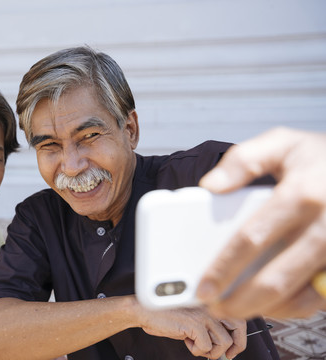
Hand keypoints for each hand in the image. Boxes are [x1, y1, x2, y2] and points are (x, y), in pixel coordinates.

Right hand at [135, 300, 246, 358]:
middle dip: (234, 345)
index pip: (238, 319)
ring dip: (211, 351)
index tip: (230, 351)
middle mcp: (210, 306)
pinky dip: (196, 350)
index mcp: (210, 303)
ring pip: (224, 342)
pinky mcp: (195, 324)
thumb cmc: (165, 316)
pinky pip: (206, 347)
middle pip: (239, 327)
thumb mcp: (192, 321)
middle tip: (225, 355)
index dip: (238, 338)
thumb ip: (208, 329)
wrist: (144, 310)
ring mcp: (204, 315)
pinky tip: (186, 341)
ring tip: (196, 345)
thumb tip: (223, 347)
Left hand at [197, 127, 325, 318]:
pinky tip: (270, 304)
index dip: (223, 267)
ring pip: (300, 296)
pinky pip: (320, 298)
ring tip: (236, 309)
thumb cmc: (322, 159)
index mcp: (301, 195)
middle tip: (214, 307)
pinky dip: (293, 307)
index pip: (252, 238)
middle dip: (239, 301)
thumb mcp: (283, 143)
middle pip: (275, 278)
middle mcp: (324, 227)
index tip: (202, 285)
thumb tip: (210, 185)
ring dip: (265, 309)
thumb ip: (243, 160)